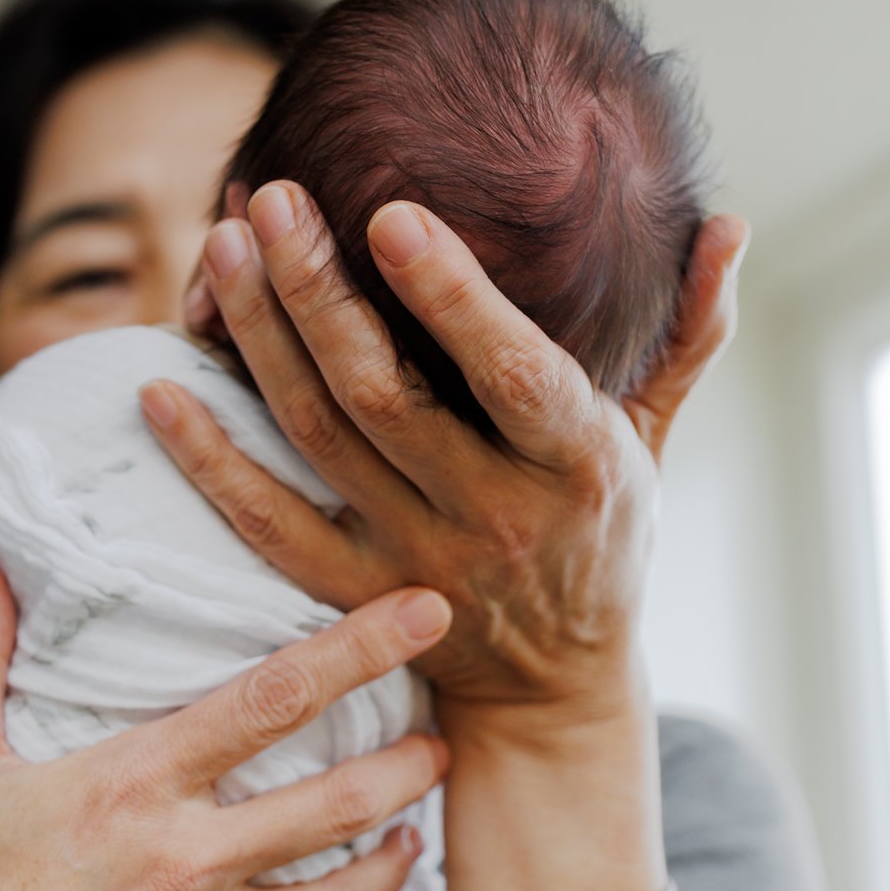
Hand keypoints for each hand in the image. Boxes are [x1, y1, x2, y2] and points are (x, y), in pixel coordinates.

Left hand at [147, 180, 746, 739]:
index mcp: (576, 464)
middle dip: (320, 294)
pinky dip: (207, 459)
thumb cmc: (604, 536)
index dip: (454, 298)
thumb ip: (686, 333)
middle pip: (386, 397)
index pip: (512, 374)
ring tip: (222, 248)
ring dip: (262, 342)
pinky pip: (264, 525)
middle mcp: (492, 513)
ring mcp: (412, 561)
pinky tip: (158, 385)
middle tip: (270, 200)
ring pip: (318, 441)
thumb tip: (731, 224)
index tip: (393, 215)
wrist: (553, 690)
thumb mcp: (653, 440)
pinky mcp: (349, 596)